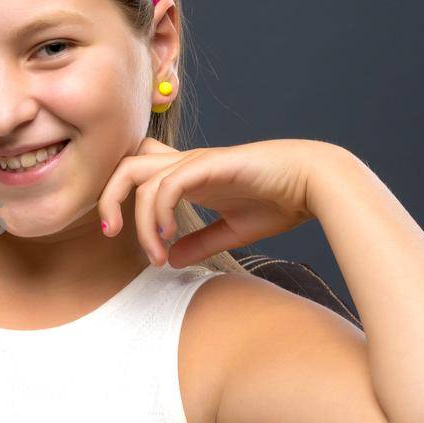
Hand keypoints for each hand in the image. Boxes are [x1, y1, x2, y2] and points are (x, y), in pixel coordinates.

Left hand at [99, 137, 339, 267]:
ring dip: (137, 220)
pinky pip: (168, 183)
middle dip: (106, 198)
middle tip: (111, 233)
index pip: (135, 170)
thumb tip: (171, 261)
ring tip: (155, 252)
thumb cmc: (281, 200)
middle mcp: (185, 163)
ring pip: (138, 176)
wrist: (317, 182)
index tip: (117, 233)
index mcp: (187, 174)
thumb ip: (200, 243)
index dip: (116, 195)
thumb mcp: (233, 230)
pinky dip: (158, 210)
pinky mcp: (212, 164)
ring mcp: (197, 161)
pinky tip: (168, 235)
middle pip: (123, 165)